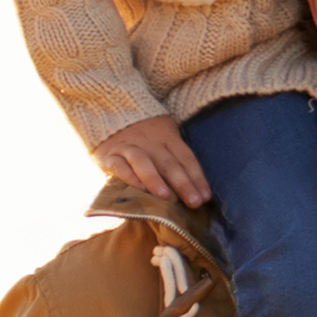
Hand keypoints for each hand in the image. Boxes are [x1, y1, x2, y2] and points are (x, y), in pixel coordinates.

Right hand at [93, 116, 212, 208]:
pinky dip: (130, 177)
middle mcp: (150, 142)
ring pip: (144, 163)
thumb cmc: (143, 134)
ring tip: (166, 197)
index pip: (186, 158)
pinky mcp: (110, 155)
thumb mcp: (164, 135)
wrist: (110, 113)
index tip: (205, 197)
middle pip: (169, 163)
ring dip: (155, 180)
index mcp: (168, 137)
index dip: (197, 177)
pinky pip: (120, 166)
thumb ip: (174, 156)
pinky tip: (139, 190)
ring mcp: (129, 148)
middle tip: (194, 202)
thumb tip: (194, 187)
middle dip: (183, 184)